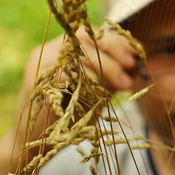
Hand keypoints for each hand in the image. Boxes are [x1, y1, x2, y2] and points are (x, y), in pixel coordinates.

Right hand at [16, 27, 137, 156]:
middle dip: (114, 49)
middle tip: (131, 66)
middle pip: (85, 36)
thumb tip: (137, 63)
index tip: (136, 54)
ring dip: (108, 66)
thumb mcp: (100, 89)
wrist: (42, 142)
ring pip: (78, 51)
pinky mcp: (37, 79)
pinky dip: (90, 79)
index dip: (117, 40)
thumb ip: (114, 74)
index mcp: (66, 48)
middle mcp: (52, 50)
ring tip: (124, 84)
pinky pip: (67, 71)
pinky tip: (104, 92)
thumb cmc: (75, 115)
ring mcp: (42, 62)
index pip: (93, 31)